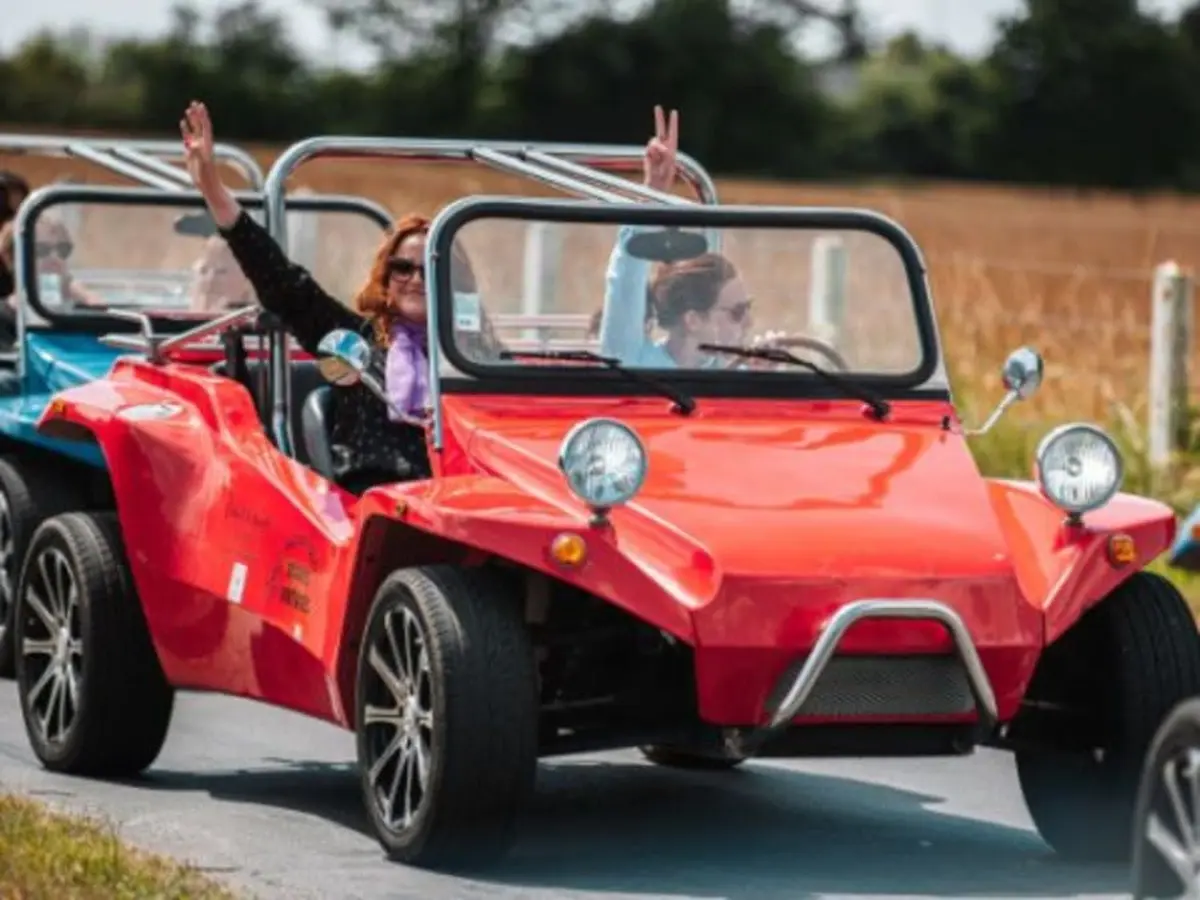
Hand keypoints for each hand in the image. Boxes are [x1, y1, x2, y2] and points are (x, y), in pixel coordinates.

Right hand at [179, 100, 239, 228]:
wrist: (208, 185)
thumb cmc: (208, 177)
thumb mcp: (203, 165)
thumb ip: (197, 154)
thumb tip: (191, 144)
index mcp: (207, 145)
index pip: (206, 127)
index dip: (203, 116)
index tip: (200, 106)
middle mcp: (203, 144)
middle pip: (200, 126)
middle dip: (198, 114)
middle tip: (194, 102)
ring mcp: (197, 147)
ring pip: (194, 130)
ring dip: (192, 120)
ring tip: (188, 110)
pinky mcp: (191, 152)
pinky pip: (187, 138)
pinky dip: (185, 130)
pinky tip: (182, 123)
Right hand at [643, 105, 678, 192]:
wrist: (656, 186)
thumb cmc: (666, 176)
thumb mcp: (669, 163)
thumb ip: (664, 151)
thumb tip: (656, 143)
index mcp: (672, 148)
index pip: (673, 132)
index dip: (673, 122)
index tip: (674, 112)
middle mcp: (663, 147)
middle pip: (661, 129)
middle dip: (659, 118)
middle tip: (658, 107)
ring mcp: (654, 151)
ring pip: (653, 141)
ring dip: (656, 148)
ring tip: (658, 159)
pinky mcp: (647, 155)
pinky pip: (647, 150)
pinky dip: (650, 155)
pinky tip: (652, 163)